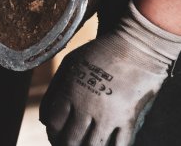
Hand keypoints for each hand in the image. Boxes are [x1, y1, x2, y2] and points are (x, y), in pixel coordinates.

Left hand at [40, 1, 180, 145]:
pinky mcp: (129, 119)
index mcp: (70, 91)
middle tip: (66, 143)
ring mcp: (109, 115)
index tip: (54, 133)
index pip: (53, 124)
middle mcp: (87, 106)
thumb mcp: (70, 63)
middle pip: (70, 141)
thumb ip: (54, 89)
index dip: (51, 133)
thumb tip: (44, 119)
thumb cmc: (100, 51)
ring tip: (84, 145)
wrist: (136, 44)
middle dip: (65, 145)